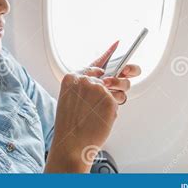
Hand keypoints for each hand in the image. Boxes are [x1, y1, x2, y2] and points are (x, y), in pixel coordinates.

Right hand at [45, 41, 140, 172]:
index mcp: (72, 77)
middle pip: (108, 80)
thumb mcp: (69, 99)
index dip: (108, 53)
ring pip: (114, 91)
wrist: (72, 143)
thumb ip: (83, 86)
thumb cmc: (70, 125)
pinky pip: (116, 103)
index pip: (95, 64)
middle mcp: (85, 79)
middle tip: (99, 104)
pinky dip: (111, 112)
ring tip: (96, 113)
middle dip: (109, 90)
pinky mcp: (109, 99)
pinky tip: (100, 118)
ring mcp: (98, 88)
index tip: (118, 44)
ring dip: (111, 101)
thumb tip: (102, 81)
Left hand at [88, 41, 141, 104]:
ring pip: (122, 95)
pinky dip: (106, 99)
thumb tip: (117, 42)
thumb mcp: (95, 64)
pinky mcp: (109, 105)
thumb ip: (107, 55)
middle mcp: (118, 85)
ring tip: (99, 89)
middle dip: (119, 82)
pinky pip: (114, 104)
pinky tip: (98, 96)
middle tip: (108, 81)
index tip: (124, 69)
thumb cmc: (86, 77)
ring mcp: (114, 96)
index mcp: (118, 74)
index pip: (134, 71)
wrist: (75, 92)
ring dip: (110, 93)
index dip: (132, 70)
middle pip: (128, 84)